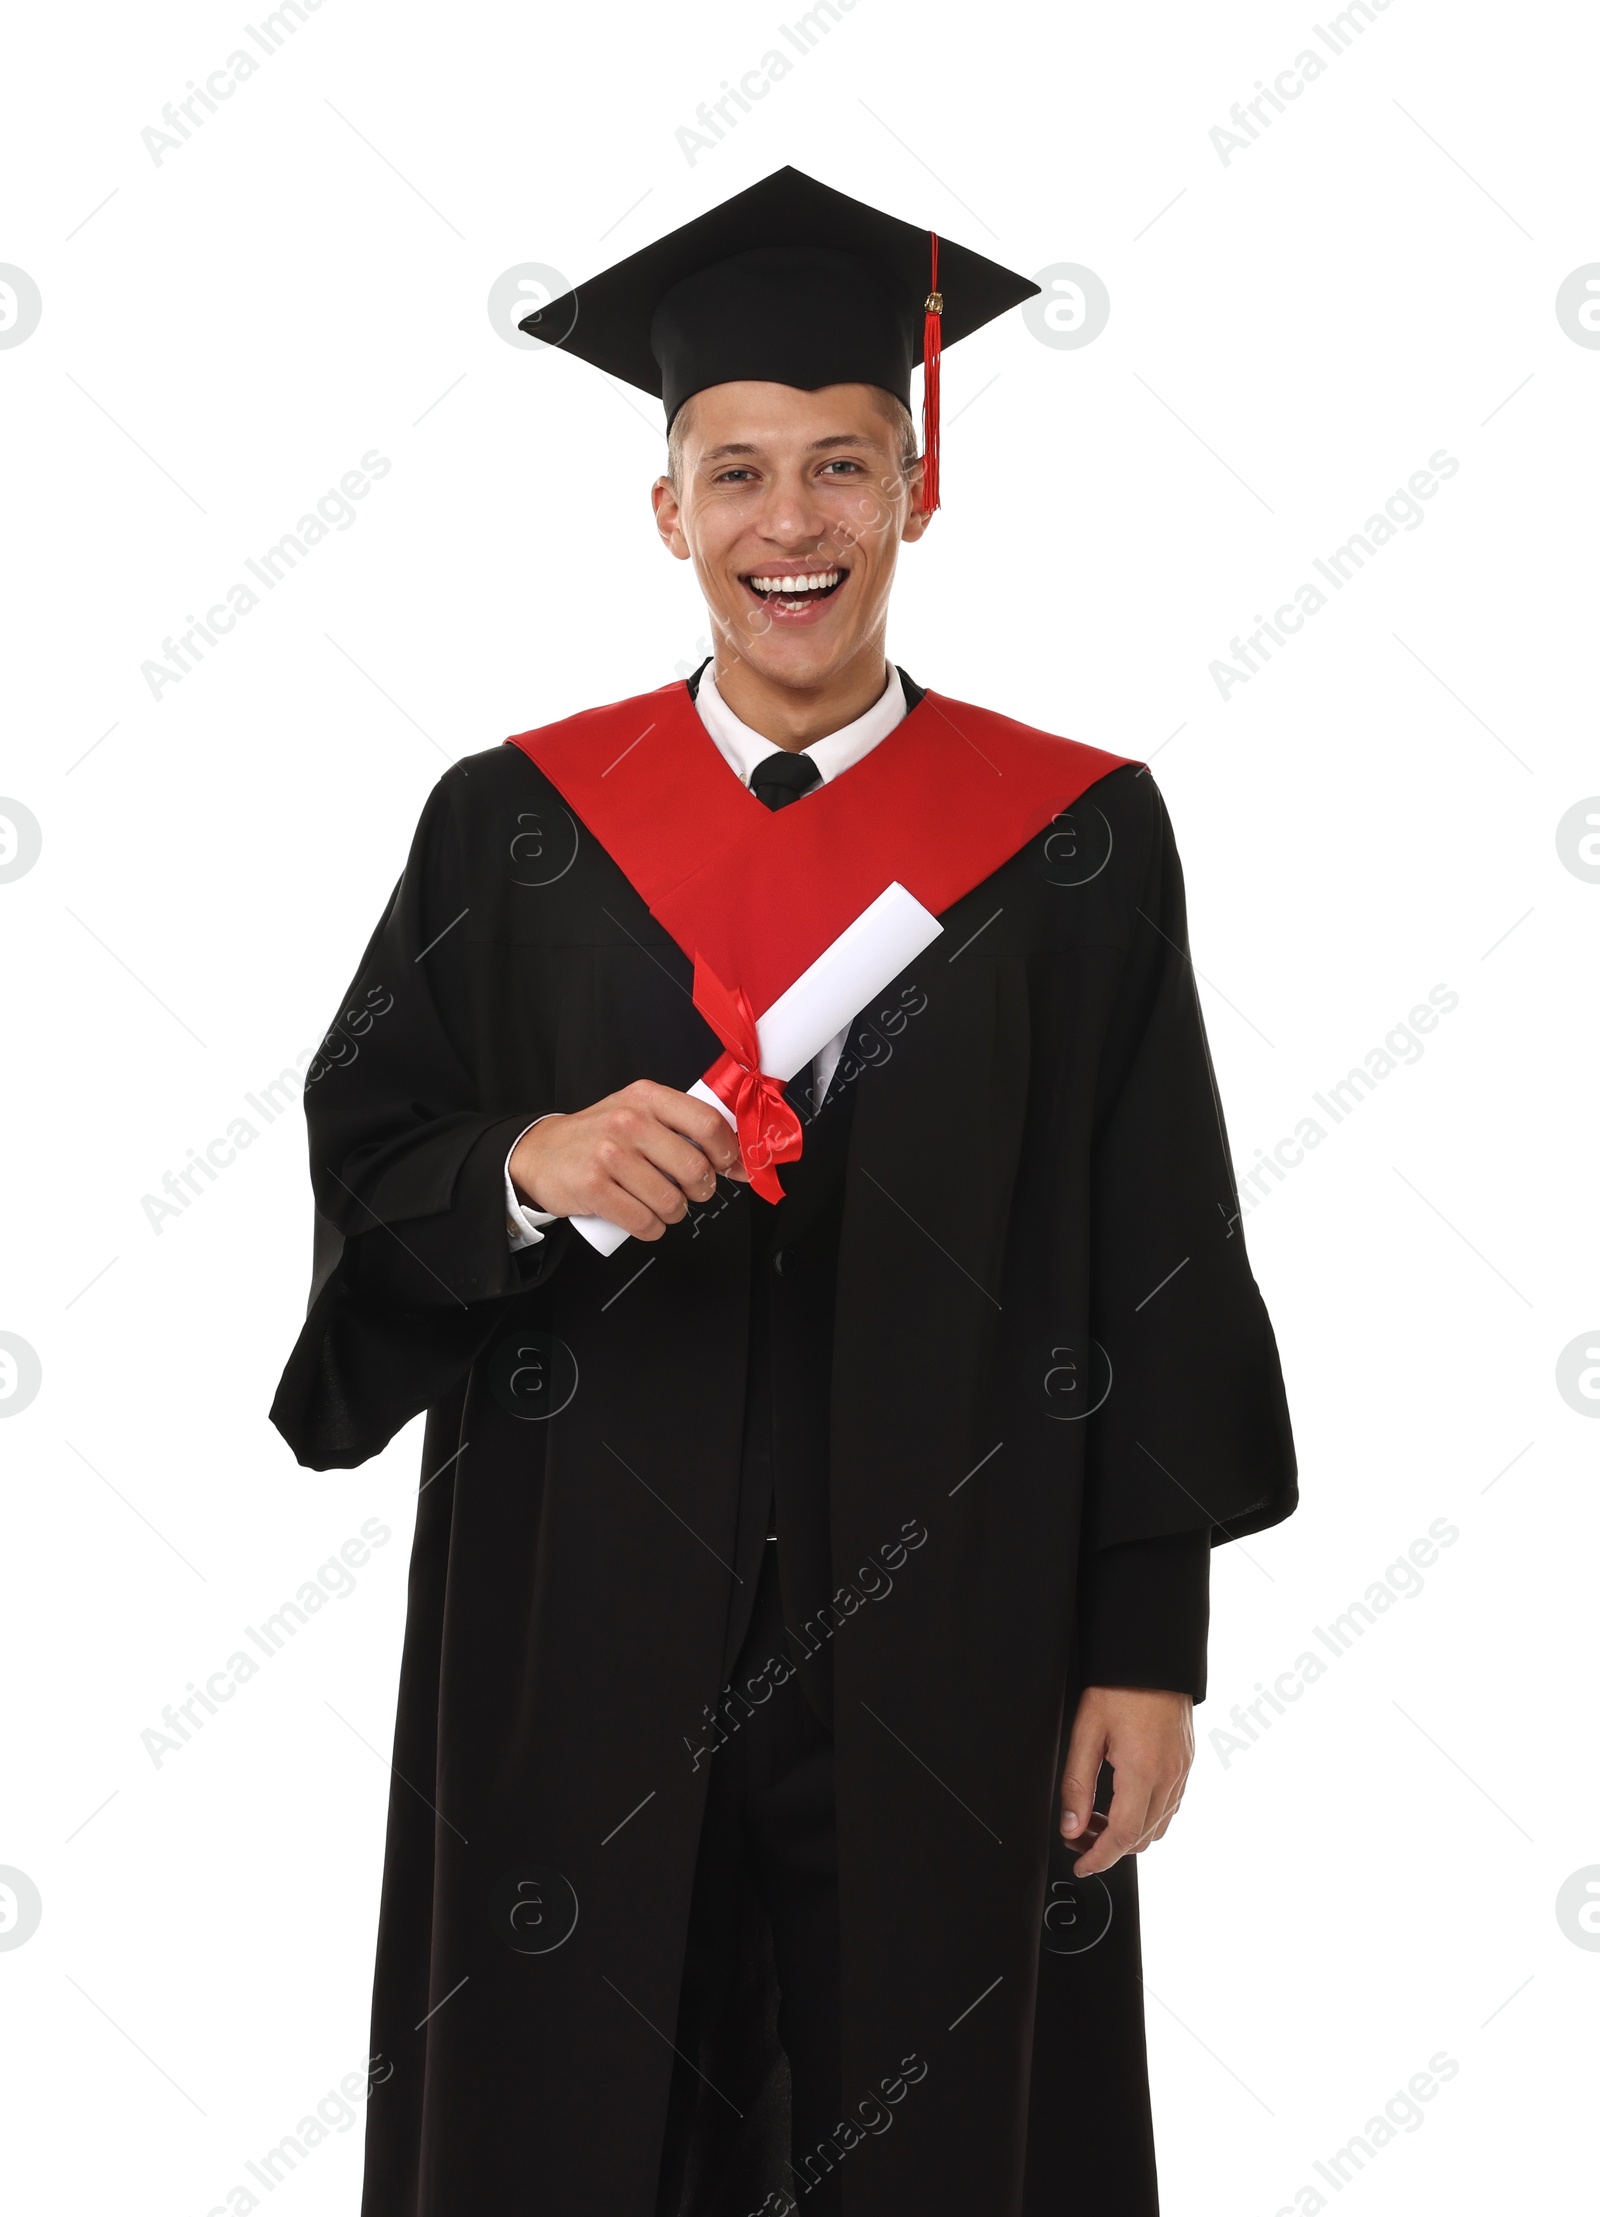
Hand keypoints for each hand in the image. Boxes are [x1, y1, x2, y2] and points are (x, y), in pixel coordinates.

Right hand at [509, 1081, 746, 1240]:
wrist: (541, 1153)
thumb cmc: (600, 1137)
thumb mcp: (639, 1113)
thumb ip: (684, 1128)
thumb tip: (740, 1163)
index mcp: (647, 1097)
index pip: (707, 1122)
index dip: (727, 1151)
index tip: (727, 1166)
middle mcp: (628, 1121)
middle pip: (694, 1168)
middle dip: (701, 1190)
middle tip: (690, 1191)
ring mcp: (609, 1154)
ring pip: (671, 1201)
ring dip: (674, 1213)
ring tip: (660, 1204)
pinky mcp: (592, 1187)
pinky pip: (644, 1222)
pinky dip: (651, 1229)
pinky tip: (644, 1220)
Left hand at [1059, 1685, 1194, 1876]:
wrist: (1154, 1658)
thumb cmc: (1120, 1687)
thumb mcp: (1086, 1731)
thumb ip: (1076, 1783)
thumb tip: (1071, 1826)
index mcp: (1143, 1772)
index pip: (1122, 1836)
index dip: (1099, 1858)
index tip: (1081, 1864)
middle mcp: (1169, 1778)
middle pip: (1141, 1838)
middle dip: (1108, 1847)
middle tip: (1077, 1836)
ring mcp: (1182, 1772)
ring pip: (1158, 1827)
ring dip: (1127, 1834)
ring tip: (1095, 1819)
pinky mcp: (1187, 1764)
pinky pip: (1170, 1807)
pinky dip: (1145, 1817)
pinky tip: (1121, 1803)